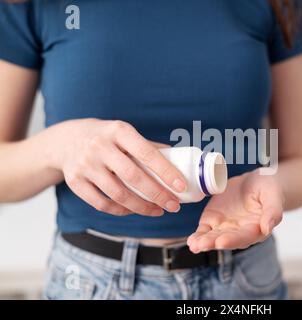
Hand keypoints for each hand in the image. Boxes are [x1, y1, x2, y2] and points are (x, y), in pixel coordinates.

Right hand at [47, 119, 186, 215]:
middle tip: (174, 206)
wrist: (66, 139)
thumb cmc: (107, 137)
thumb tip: (180, 161)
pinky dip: (120, 211)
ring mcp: (85, 164)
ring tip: (158, 211)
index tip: (181, 186)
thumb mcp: (125, 133)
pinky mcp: (75, 181)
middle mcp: (100, 146)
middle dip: (157, 195)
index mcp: (118, 131)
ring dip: (142, 207)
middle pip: (133, 177)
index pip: (147, 153)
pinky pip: (101, 203)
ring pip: (118, 194)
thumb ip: (149, 147)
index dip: (166, 172)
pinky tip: (134, 211)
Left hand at [187, 169, 283, 251]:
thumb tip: (268, 228)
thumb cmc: (267, 188)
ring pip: (213, 237)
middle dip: (213, 243)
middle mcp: (240, 232)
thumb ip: (272, 211)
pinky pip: (204, 231)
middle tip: (202, 245)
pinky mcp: (213, 221)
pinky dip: (197, 236)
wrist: (253, 181)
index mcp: (256, 228)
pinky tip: (191, 241)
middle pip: (226, 239)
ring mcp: (225, 228)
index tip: (222, 241)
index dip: (233, 240)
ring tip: (194, 245)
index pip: (245, 236)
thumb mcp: (272, 194)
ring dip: (203, 242)